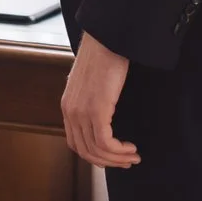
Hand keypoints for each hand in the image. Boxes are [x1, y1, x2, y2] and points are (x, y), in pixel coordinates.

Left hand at [60, 31, 138, 167]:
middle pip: (86, 151)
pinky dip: (119, 150)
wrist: (108, 38)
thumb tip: (105, 113)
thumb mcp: (93, 82)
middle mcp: (70, 112)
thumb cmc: (105, 55)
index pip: (76, 144)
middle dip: (108, 161)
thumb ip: (92, 99)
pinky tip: (131, 147)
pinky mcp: (96, 110)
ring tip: (133, 157)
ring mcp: (81, 112)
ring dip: (117, 158)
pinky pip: (105, 142)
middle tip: (127, 162)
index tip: (114, 157)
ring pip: (97, 150)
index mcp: (67, 107)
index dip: (95, 156)